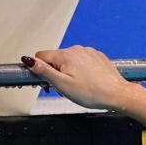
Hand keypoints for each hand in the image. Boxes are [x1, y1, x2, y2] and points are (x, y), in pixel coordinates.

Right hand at [22, 46, 137, 110]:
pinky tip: (88, 82)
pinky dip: (82, 71)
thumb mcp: (62, 84)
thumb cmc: (92, 92)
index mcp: (65, 55)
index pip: (41, 56)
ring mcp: (89, 52)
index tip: (47, 82)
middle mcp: (77, 49)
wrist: (118, 94)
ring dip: (69, 72)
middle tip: (64, 88)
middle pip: (56, 59)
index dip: (40, 70)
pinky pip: (83, 62)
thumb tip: (27, 60)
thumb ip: (43, 71)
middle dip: (56, 72)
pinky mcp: (98, 57)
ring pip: (70, 61)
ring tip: (79, 86)